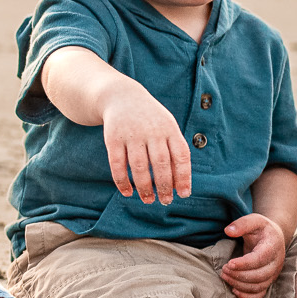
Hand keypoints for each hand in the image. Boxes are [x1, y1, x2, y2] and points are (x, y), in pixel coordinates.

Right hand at [101, 82, 190, 205]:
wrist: (121, 96)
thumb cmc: (150, 119)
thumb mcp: (167, 126)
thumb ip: (174, 150)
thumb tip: (180, 183)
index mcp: (169, 128)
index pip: (180, 155)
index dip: (183, 176)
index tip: (184, 194)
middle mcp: (151, 131)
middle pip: (160, 163)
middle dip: (164, 185)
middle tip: (165, 201)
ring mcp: (131, 134)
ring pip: (139, 166)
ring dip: (144, 187)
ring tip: (148, 200)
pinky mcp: (113, 138)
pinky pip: (117, 164)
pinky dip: (122, 181)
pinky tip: (127, 192)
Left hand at [220, 213, 285, 297]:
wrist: (274, 237)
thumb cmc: (261, 229)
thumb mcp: (254, 220)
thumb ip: (242, 224)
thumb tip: (228, 231)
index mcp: (273, 246)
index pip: (260, 259)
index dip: (244, 264)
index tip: (228, 263)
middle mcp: (276, 263)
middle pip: (259, 275)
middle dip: (239, 275)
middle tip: (223, 269)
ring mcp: (273, 274)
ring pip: (258, 286)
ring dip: (239, 284)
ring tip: (224, 276)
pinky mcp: (268, 281)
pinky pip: (260, 294)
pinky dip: (248, 296)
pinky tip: (234, 290)